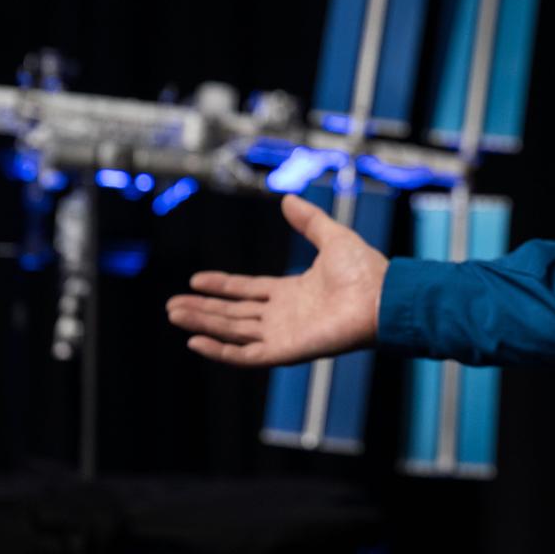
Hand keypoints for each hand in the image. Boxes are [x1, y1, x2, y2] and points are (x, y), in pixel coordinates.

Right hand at [164, 192, 387, 366]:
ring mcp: (283, 335)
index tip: (194, 280)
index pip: (247, 291)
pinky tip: (196, 341)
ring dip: (203, 324)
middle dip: (202, 309)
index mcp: (291, 292)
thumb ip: (308, 220)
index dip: (221, 286)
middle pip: (233, 313)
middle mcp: (283, 316)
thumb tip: (287, 199)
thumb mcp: (331, 236)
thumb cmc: (365, 270)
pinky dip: (220, 351)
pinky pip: (246, 354)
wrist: (382, 296)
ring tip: (175, 315)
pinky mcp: (286, 351)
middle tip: (172, 306)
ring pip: (233, 331)